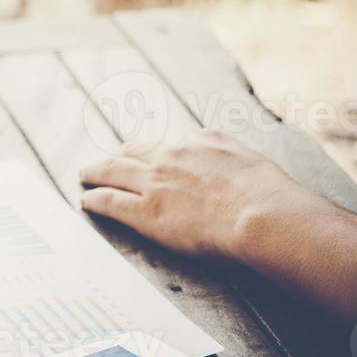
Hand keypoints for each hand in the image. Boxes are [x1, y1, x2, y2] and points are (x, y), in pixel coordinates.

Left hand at [79, 128, 309, 262]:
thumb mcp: (254, 162)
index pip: (173, 144)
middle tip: (109, 161)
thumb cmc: (271, 196)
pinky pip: (110, 200)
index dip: (159, 154)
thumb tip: (237, 166)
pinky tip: (86, 200)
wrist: (263, 214)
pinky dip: (94, 198)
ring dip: (96, 172)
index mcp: (203, 142)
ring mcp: (155, 182)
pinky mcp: (145, 210)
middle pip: (135, 152)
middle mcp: (173, 156)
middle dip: (121, 157)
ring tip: (86, 175)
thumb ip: (236, 159)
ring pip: (114, 171)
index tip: (152, 158)